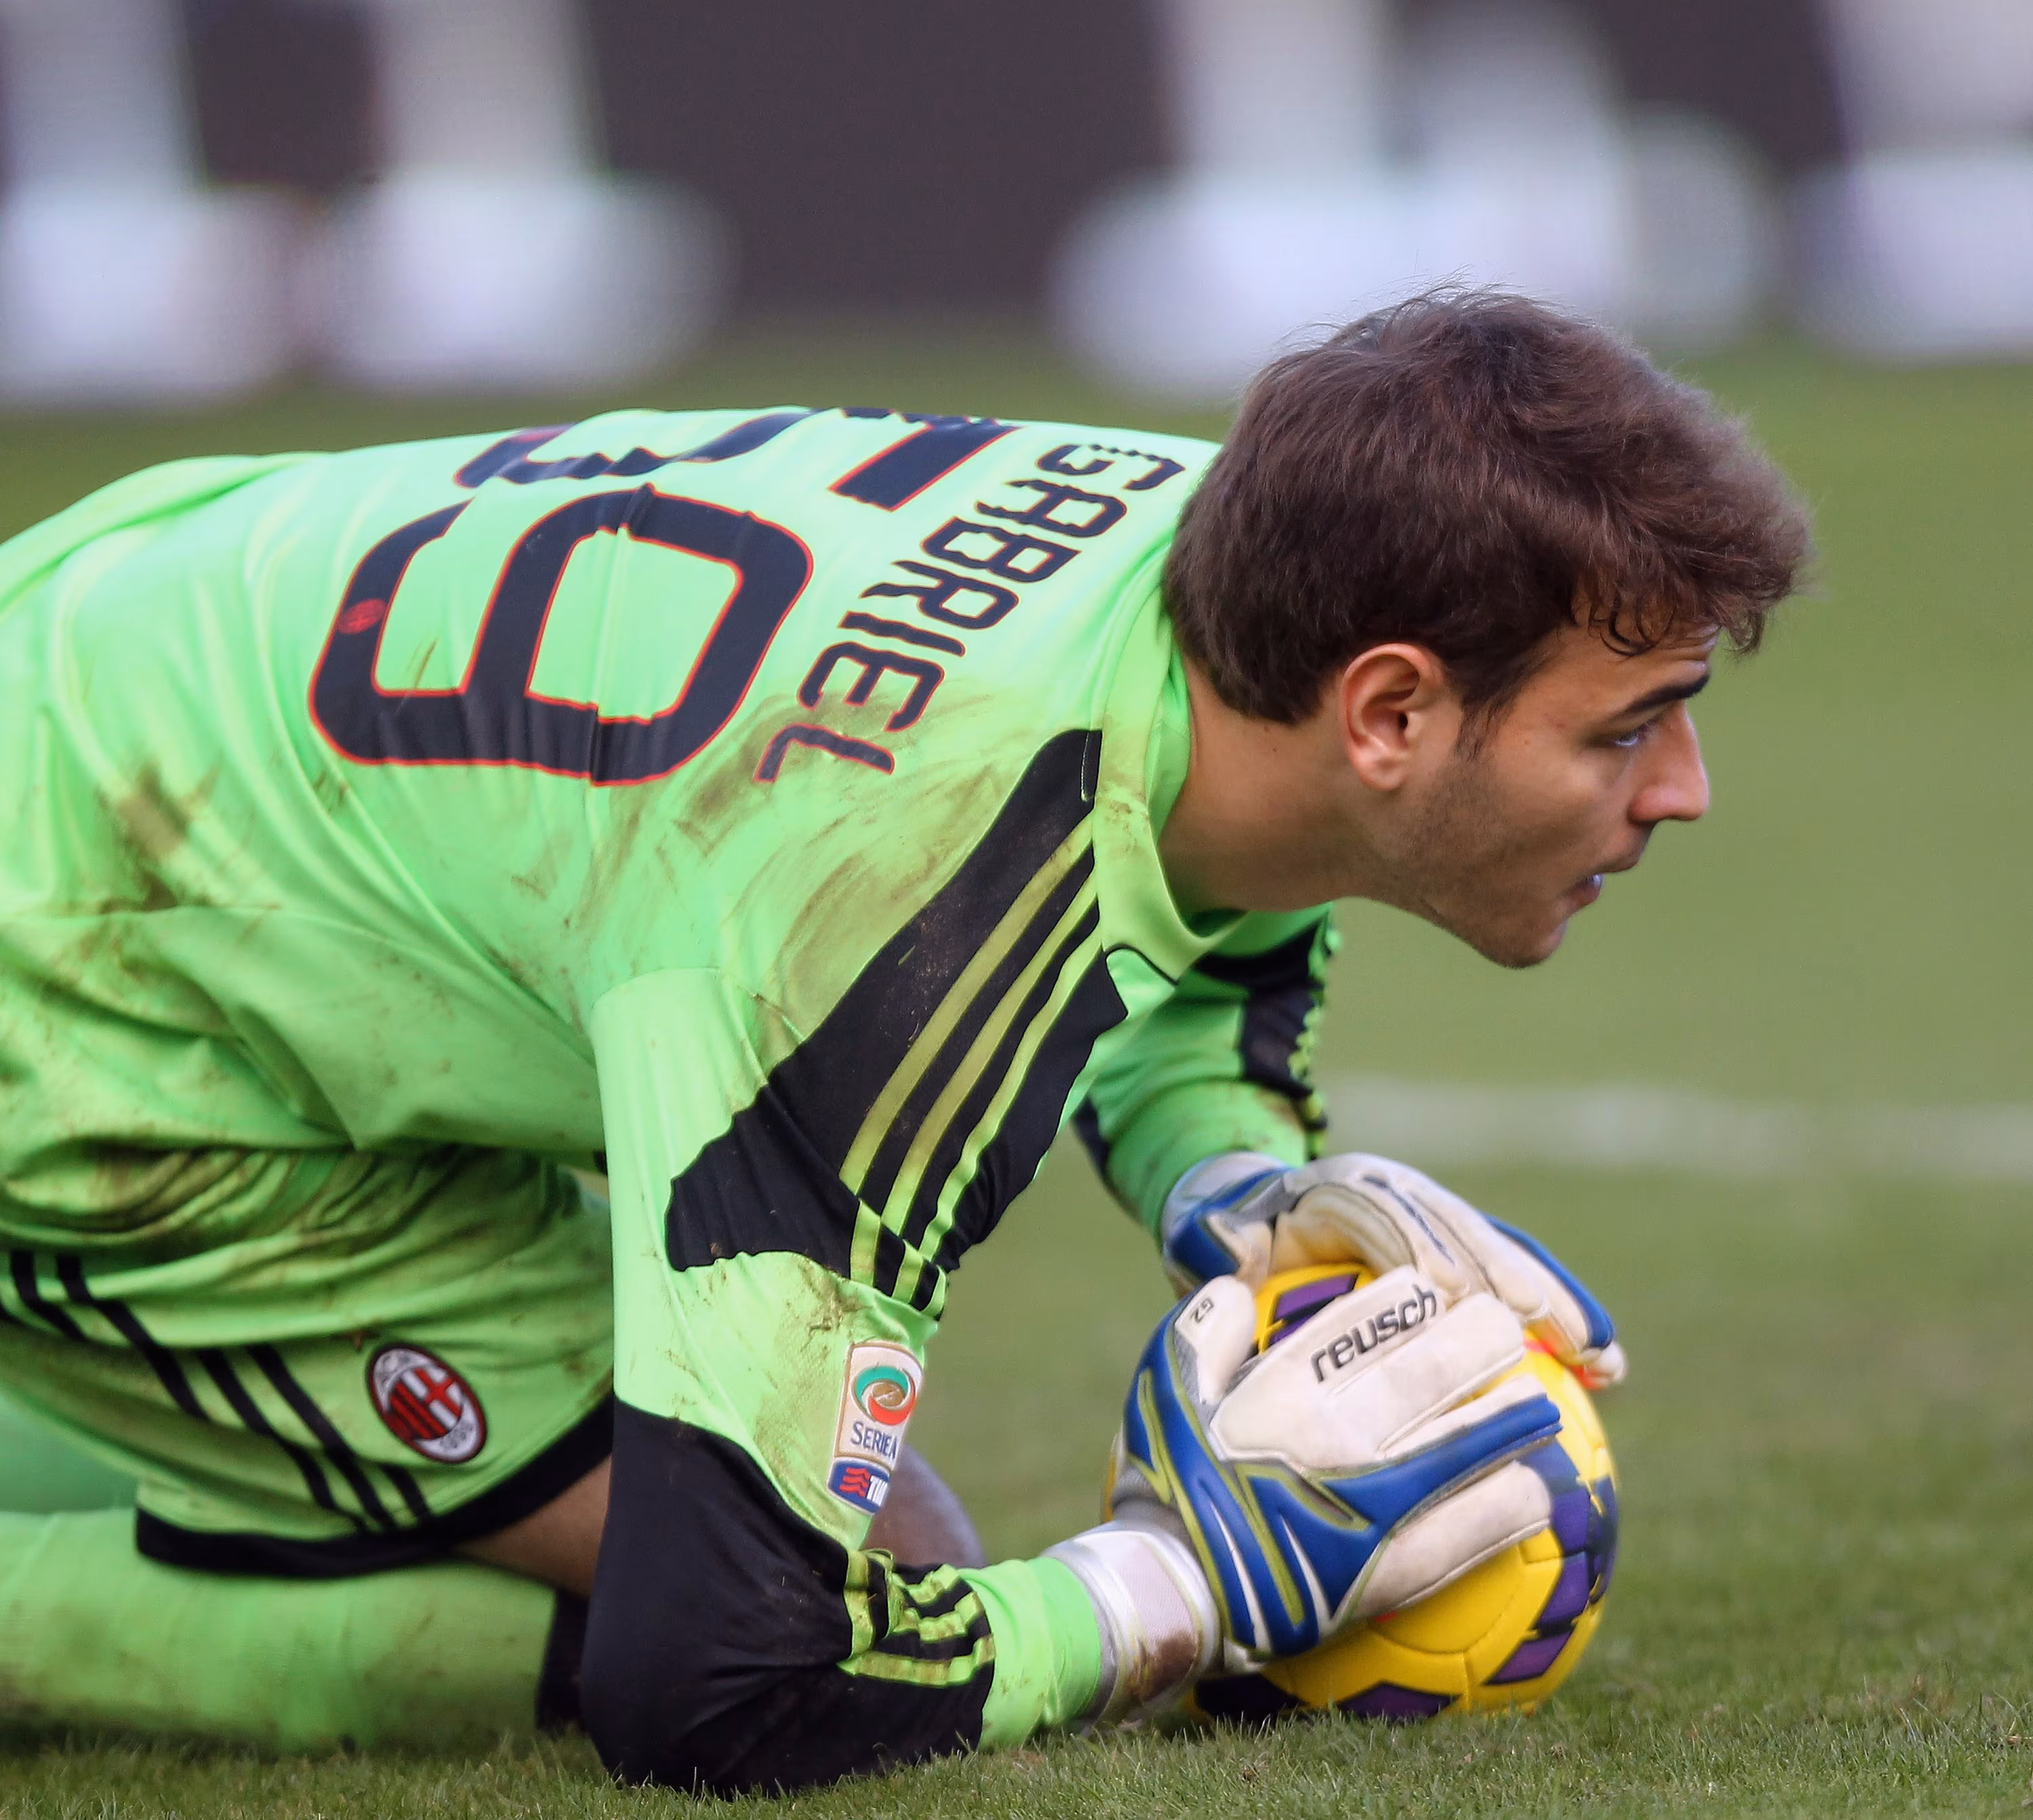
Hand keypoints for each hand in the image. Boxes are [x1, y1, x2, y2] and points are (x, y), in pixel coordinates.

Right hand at [1045, 1269, 1559, 1718]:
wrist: (1170, 1589)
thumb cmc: (1160, 1485)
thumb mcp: (1160, 1391)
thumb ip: (1198, 1335)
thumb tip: (1230, 1287)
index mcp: (1282, 1390)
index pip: (1361, 1324)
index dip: (1407, 1299)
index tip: (1433, 1287)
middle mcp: (1334, 1435)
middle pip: (1426, 1373)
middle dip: (1476, 1342)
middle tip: (1508, 1329)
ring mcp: (1366, 1502)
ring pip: (1457, 1446)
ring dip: (1507, 1422)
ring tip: (1542, 1409)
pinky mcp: (1386, 1569)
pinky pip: (1462, 1533)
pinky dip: (1503, 1511)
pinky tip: (1535, 1497)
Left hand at [1161, 1150, 1624, 1388]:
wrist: (1245, 1202)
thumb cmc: (1222, 1236)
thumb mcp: (1203, 1232)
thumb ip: (1211, 1238)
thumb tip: (1230, 1254)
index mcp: (1343, 1185)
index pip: (1397, 1224)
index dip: (1435, 1263)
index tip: (1473, 1314)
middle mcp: (1401, 1191)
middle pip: (1473, 1236)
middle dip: (1525, 1286)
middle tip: (1573, 1345)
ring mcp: (1435, 1213)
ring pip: (1508, 1256)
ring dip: (1560, 1303)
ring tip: (1609, 1363)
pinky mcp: (1457, 1243)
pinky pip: (1515, 1278)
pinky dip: (1559, 1314)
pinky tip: (1602, 1371)